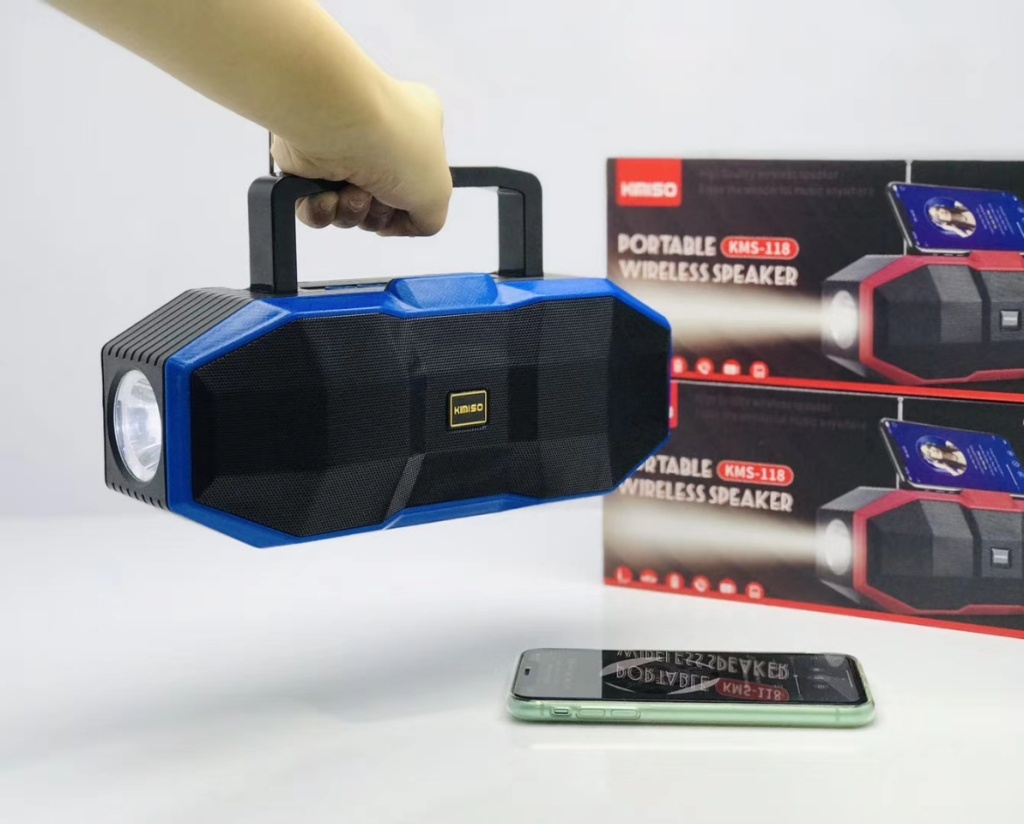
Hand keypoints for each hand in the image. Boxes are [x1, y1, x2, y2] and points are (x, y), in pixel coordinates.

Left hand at [272, 80, 451, 236]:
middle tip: (379, 197)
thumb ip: (430, 219)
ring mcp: (343, 148)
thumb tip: (406, 225)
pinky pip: (316, 206)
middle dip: (379, 213)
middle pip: (382, 203)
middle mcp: (379, 135)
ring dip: (352, 212)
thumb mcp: (436, 195)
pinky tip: (327, 196)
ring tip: (353, 192)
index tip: (410, 205)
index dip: (413, 205)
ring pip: (349, 208)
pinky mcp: (308, 162)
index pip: (418, 182)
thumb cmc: (394, 144)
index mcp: (418, 129)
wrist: (338, 119)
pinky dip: (322, 211)